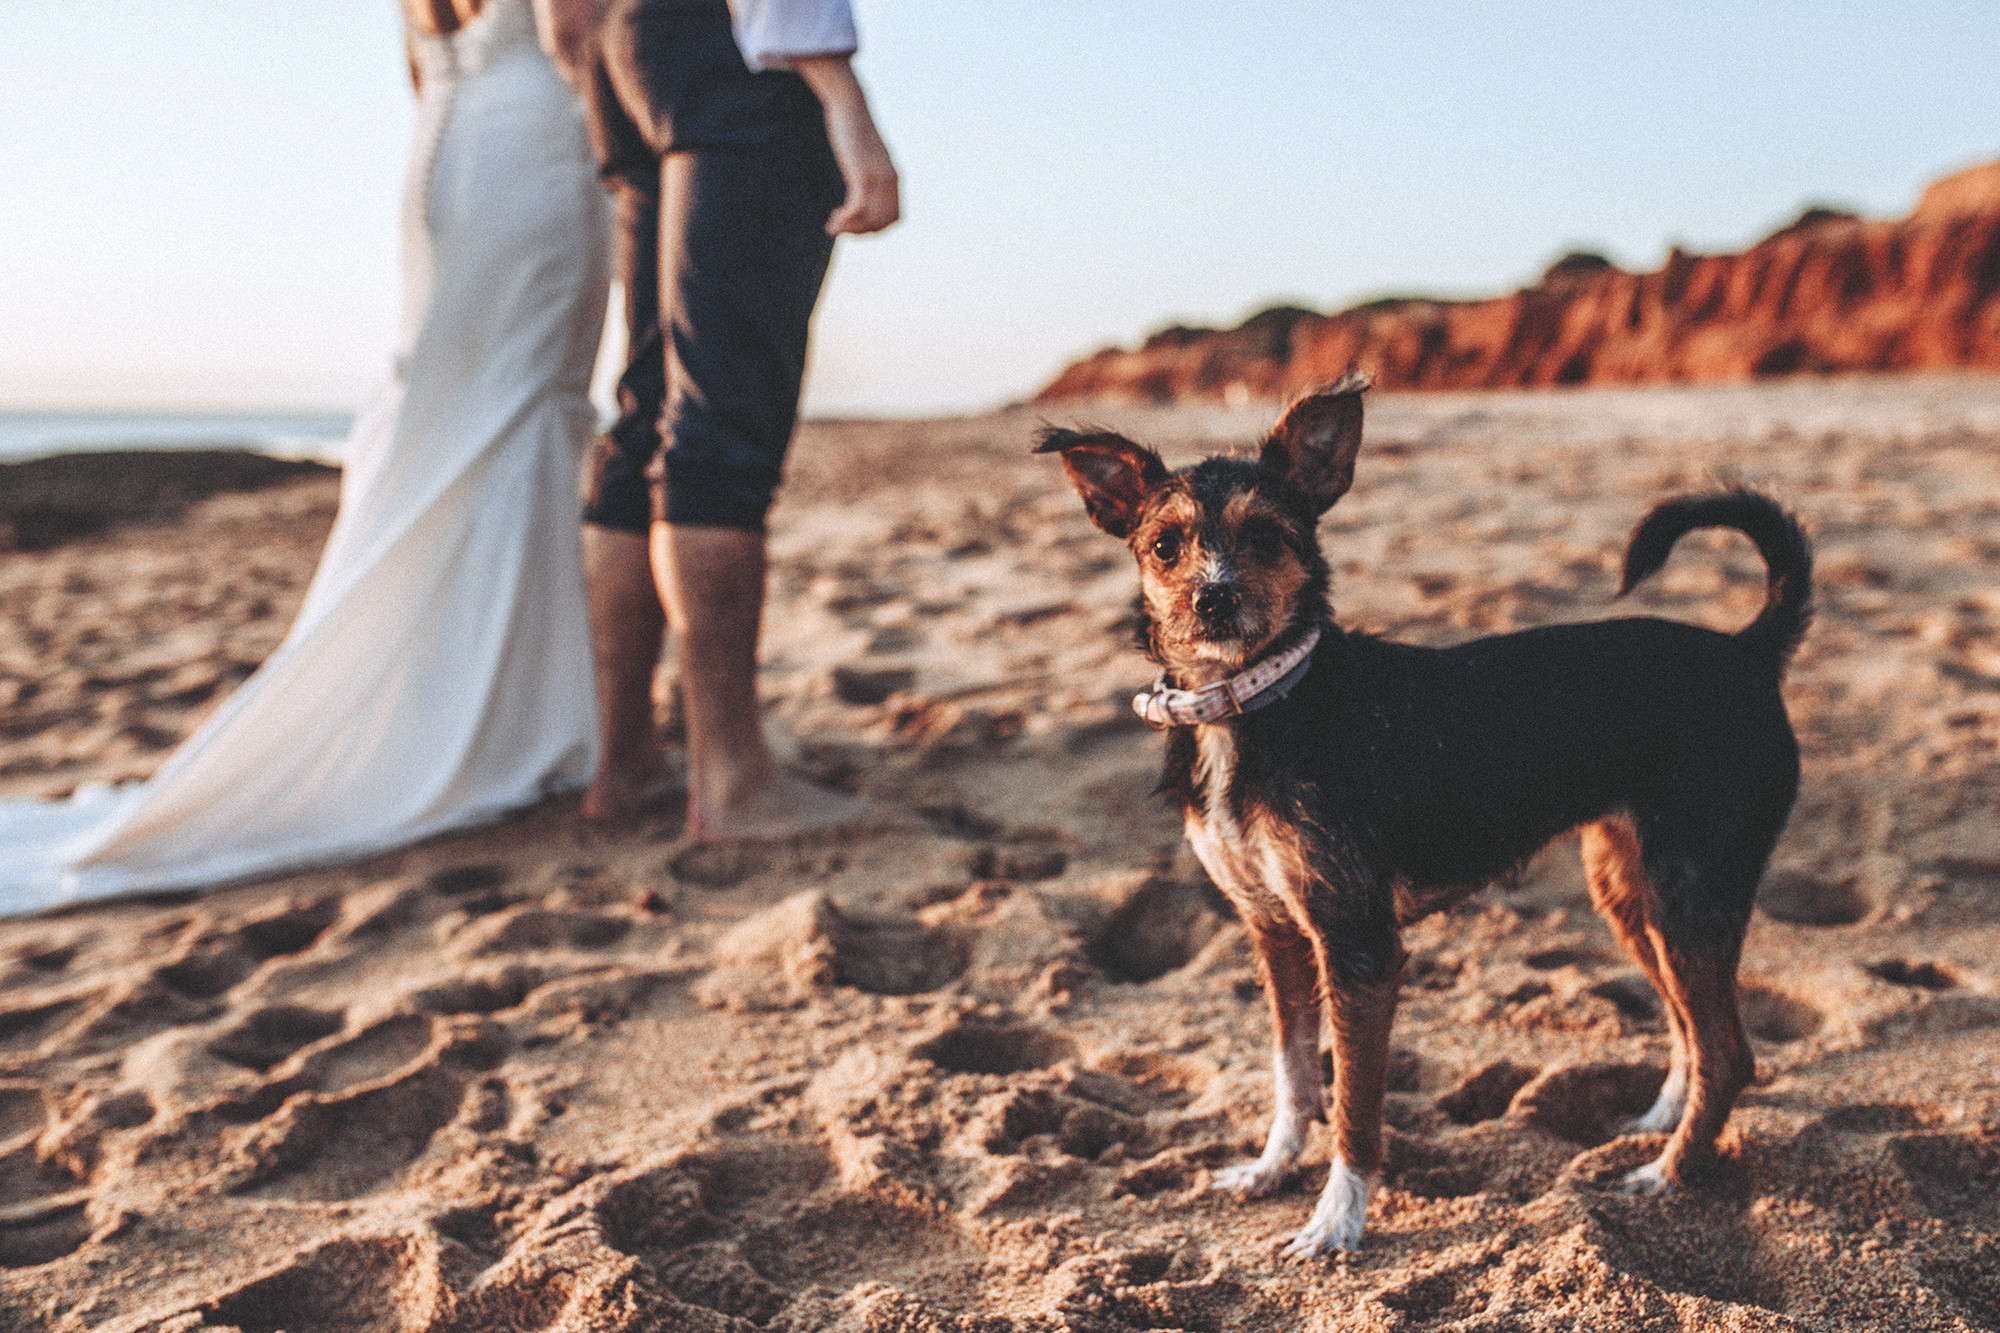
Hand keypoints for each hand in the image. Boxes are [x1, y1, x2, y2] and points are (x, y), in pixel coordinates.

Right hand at [791, 56, 899, 235]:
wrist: (850, 106)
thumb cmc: (854, 128)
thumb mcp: (865, 154)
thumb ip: (869, 170)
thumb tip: (862, 183)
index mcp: (894, 178)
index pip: (893, 218)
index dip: (874, 228)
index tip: (854, 225)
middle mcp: (890, 182)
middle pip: (881, 223)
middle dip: (860, 232)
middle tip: (838, 228)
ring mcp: (878, 179)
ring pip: (869, 219)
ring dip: (849, 229)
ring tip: (832, 227)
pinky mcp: (863, 175)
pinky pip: (858, 209)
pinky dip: (845, 220)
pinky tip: (833, 218)